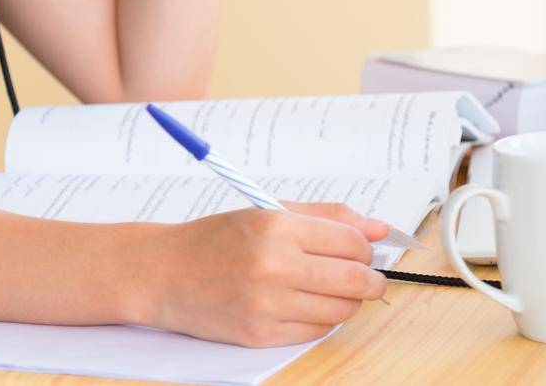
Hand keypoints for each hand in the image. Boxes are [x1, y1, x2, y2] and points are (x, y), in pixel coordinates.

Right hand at [135, 201, 390, 346]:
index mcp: (277, 226)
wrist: (165, 273)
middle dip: (370, 279)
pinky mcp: (260, 334)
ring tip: (329, 287)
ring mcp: (267, 304)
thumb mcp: (270, 211)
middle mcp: (274, 265)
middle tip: (366, 275)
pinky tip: (306, 303)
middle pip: (354, 280)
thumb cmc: (218, 239)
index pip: (352, 243)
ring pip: (341, 310)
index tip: (362, 250)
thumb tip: (380, 229)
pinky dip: (321, 319)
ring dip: (346, 301)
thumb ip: (329, 217)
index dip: (366, 248)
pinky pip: (316, 332)